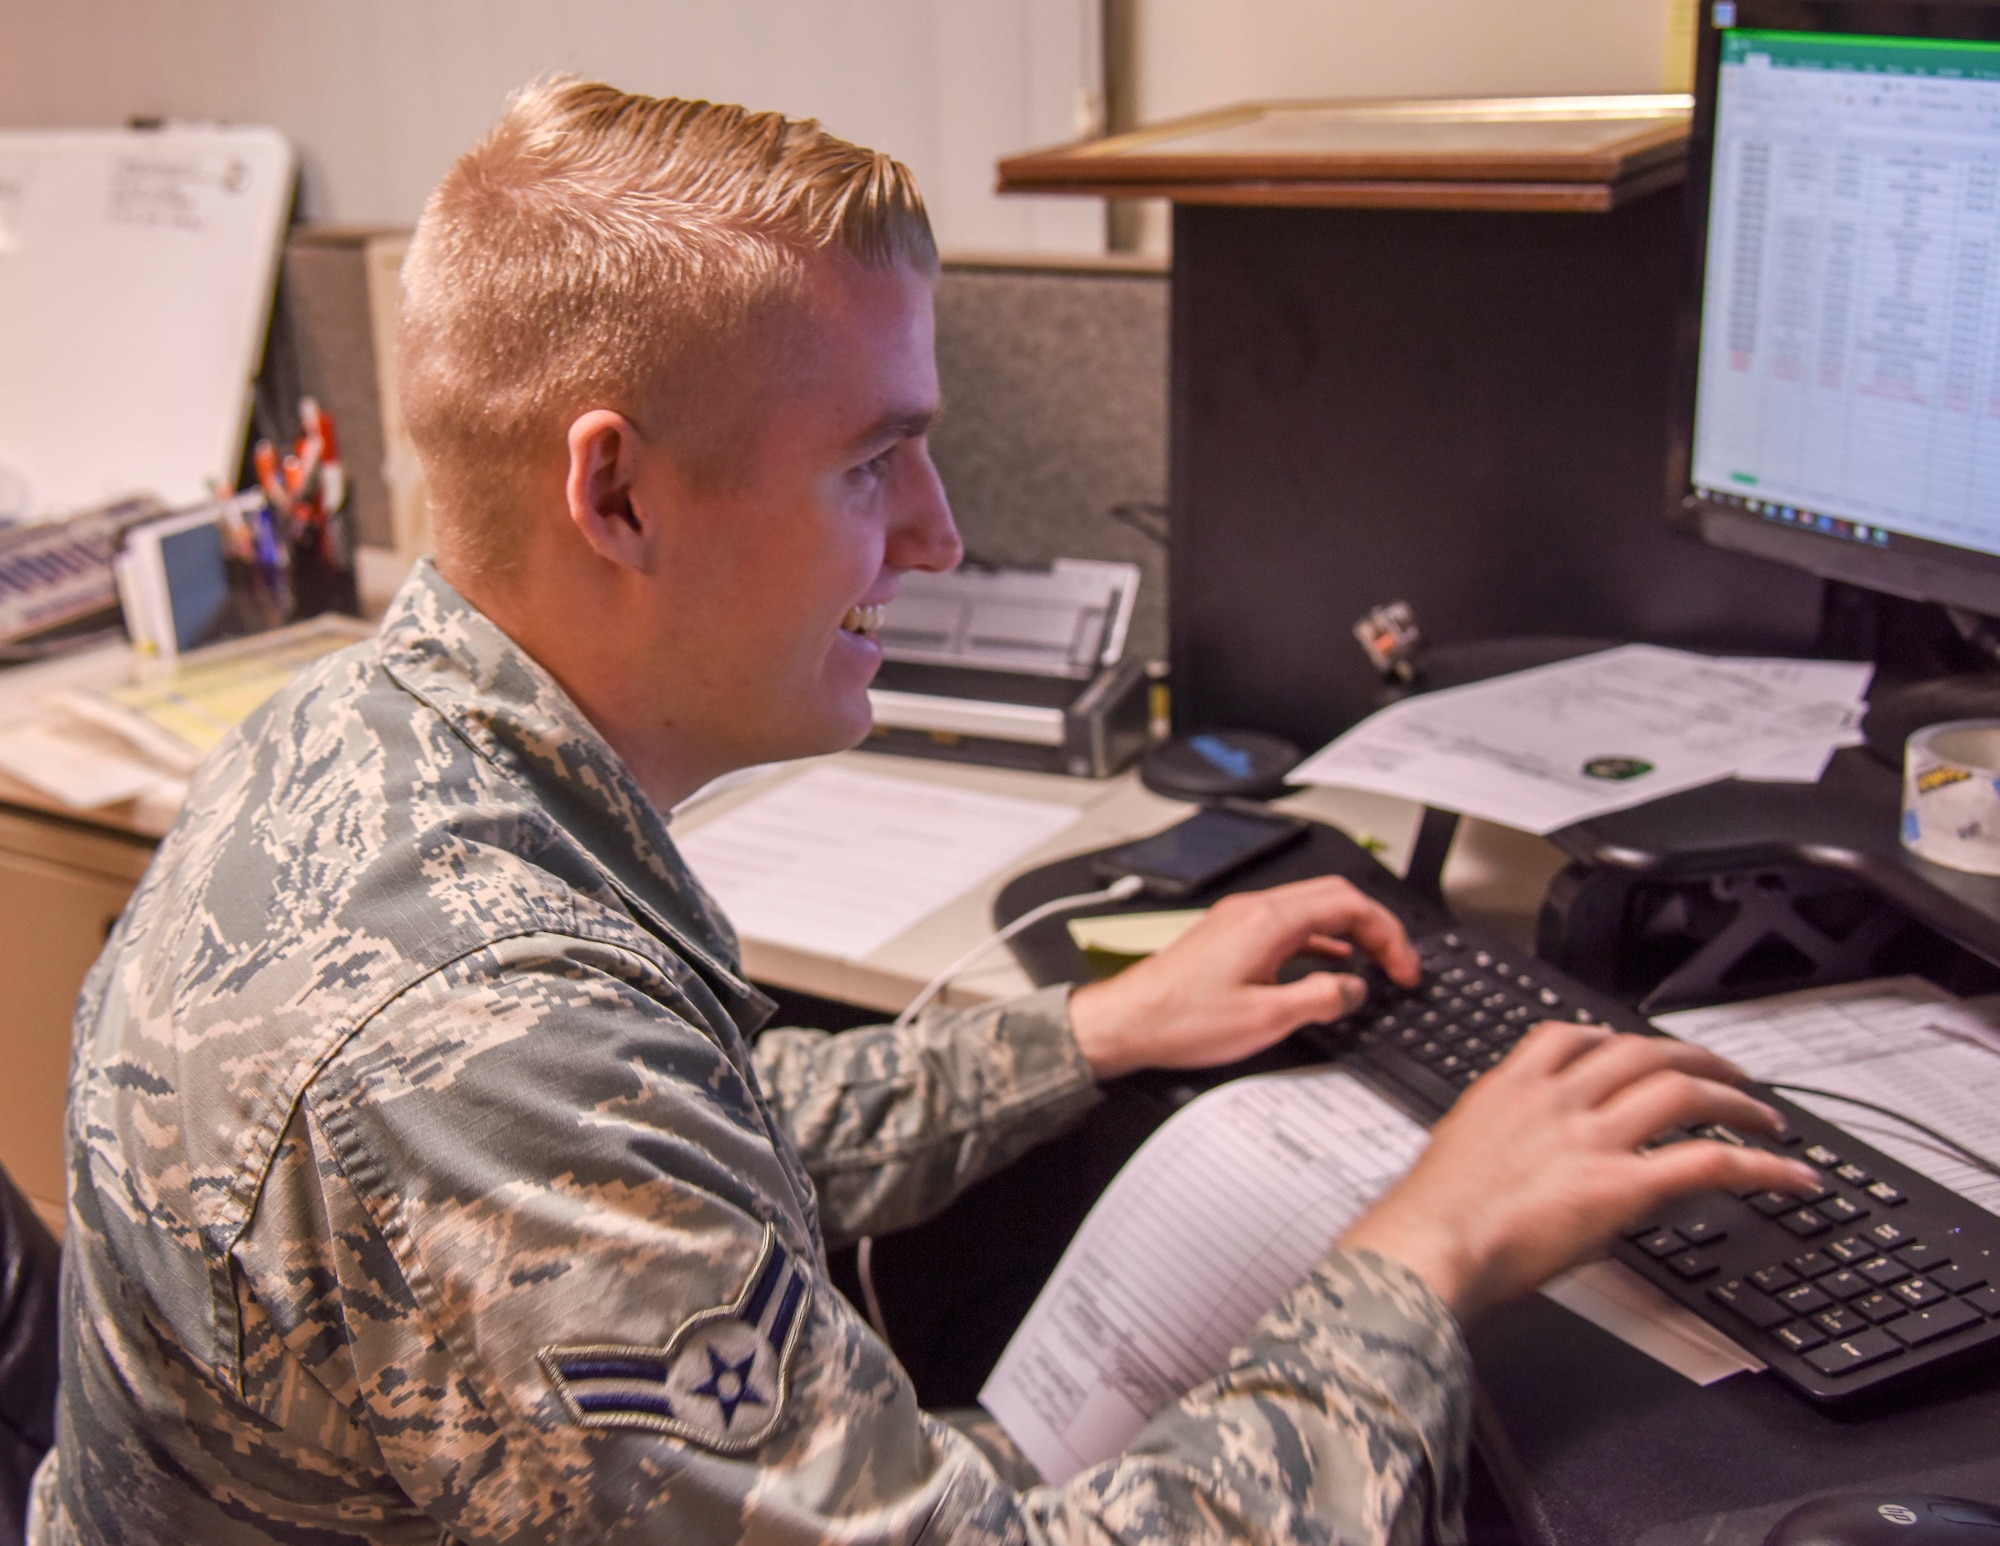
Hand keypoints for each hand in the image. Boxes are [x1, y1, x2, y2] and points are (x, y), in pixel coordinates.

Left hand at [1067, 875, 1420, 1079]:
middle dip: (1375, 928)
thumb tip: (1353, 988)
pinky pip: (1288, 927)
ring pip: (1311, 910)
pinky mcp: (1229, 936)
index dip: (1388, 935)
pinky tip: (1327, 967)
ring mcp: (1239, 920)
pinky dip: (1319, 942)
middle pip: (1334, 898)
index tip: (1404, 968)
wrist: (1127, 1021)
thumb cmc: (1181, 1020)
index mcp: (1268, 921)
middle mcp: (1254, 910)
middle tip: (1397, 965)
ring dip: (1348, 933)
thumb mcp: (1266, 1019)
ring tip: (1373, 966)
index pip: (1349, 905)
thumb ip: (1320, 999)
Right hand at [1338, 1020, 1820, 1322]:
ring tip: (1766, 1118)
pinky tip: (1788, 1176)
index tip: (1632, 1048)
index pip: (1570, 1036)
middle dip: (1694, 1058)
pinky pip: (1708, 1163)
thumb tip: (1506, 1166)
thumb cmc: (1427, 1221)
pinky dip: (1760, 1167)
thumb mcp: (1454, 1156)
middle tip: (1725, 1074)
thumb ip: (1492, 1146)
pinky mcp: (1621, 1186)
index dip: (1612, 1038)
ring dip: (1736, 1101)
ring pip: (1683, 1092)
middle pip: (1641, 1052)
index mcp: (1509, 1090)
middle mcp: (1556, 1102)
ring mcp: (1592, 1139)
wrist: (1429, 1248)